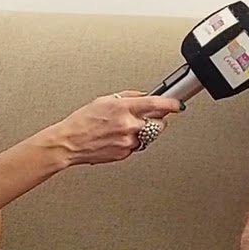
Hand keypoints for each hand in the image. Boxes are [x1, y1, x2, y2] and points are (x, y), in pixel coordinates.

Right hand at [54, 90, 183, 165]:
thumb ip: (129, 97)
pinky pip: (137, 146)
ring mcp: (127, 141)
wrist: (70, 142)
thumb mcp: (104, 100)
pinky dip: (133, 141)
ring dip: (144, 131)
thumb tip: (145, 95)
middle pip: (159, 123)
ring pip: (149, 136)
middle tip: (152, 117)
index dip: (171, 104)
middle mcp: (127, 125)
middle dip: (159, 120)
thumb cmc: (82, 121)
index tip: (178, 104)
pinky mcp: (125, 154)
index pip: (156, 105)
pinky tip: (118, 137)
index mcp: (123, 108)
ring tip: (126, 128)